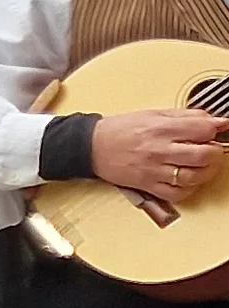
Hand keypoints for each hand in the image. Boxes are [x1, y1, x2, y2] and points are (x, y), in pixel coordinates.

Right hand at [93, 108, 226, 198]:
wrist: (91, 147)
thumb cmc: (121, 130)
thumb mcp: (154, 114)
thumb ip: (186, 116)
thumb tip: (215, 120)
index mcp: (162, 129)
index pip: (203, 129)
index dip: (217, 128)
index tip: (218, 129)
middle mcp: (159, 150)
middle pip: (204, 155)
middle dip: (216, 152)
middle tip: (213, 149)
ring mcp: (154, 170)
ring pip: (194, 176)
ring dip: (206, 171)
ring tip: (203, 164)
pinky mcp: (148, 186)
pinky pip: (177, 193)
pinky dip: (190, 188)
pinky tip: (188, 179)